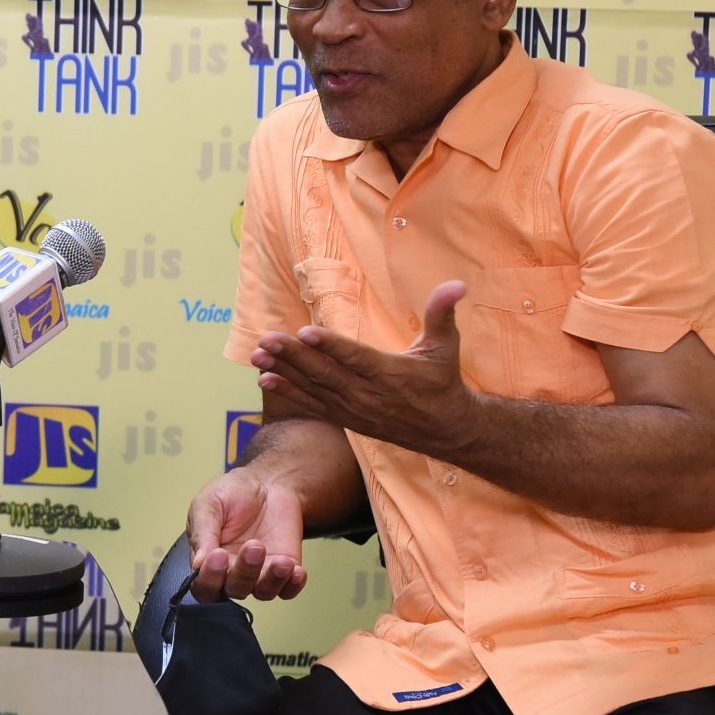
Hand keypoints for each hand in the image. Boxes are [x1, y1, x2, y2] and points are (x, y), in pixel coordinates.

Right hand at [187, 470, 307, 602]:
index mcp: (207, 560)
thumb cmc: (232, 494)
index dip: (209, 578)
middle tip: (253, 546)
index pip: (204, 585)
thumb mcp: (208, 504)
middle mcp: (232, 572)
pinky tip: (296, 570)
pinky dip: (293, 585)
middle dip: (244, 572)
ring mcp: (259, 573)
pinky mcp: (283, 570)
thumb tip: (197, 565)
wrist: (267, 484)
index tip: (218, 556)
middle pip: (234, 589)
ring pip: (262, 592)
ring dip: (271, 580)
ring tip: (280, 561)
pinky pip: (288, 589)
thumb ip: (202, 532)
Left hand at [252, 280, 474, 453]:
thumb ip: (443, 314)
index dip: (331, 346)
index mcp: (391, 373)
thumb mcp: (446, 347)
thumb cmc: (443, 381)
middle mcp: (368, 394)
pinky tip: (264, 378)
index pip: (356, 358)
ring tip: (258, 354)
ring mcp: (354, 409)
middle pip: (326, 373)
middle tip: (267, 338)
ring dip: (284, 371)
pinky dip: (289, 392)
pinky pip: (312, 405)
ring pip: (314, 388)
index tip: (305, 332)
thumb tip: (457, 284)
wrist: (445, 430)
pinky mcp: (346, 418)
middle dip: (294, 355)